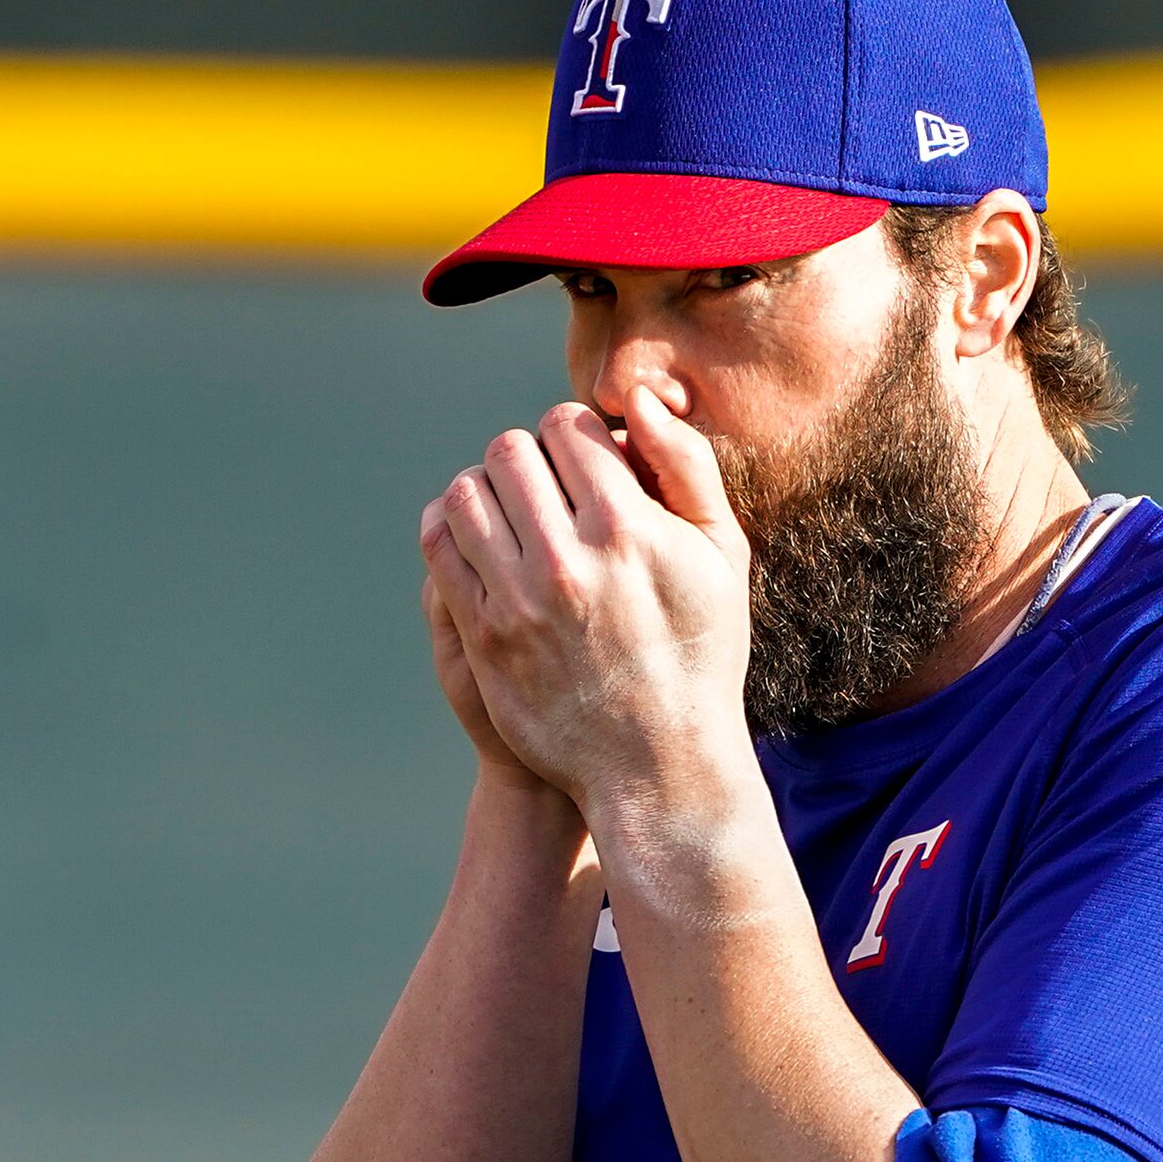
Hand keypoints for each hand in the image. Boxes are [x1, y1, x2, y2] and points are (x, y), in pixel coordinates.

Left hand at [417, 387, 754, 817]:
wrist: (659, 762)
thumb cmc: (700, 650)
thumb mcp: (722, 553)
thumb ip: (686, 464)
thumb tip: (636, 398)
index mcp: (630, 527)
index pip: (566, 427)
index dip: (572, 434)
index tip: (581, 461)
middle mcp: (568, 559)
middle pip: (510, 452)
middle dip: (527, 457)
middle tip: (544, 485)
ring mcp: (518, 600)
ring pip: (466, 493)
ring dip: (484, 490)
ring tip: (509, 511)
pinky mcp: (483, 637)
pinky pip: (440, 549)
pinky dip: (450, 528)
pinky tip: (478, 539)